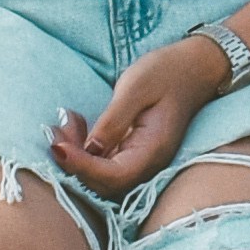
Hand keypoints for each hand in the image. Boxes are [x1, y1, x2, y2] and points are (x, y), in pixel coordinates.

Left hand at [54, 31, 225, 191]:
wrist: (195, 66)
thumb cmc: (167, 72)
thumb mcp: (136, 88)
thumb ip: (112, 121)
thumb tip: (88, 151)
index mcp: (153, 150)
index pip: (112, 176)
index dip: (80, 167)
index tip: (57, 146)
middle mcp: (149, 163)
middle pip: (103, 182)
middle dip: (73, 161)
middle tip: (54, 132)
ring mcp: (142, 160)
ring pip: (101, 175)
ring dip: (75, 155)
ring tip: (62, 124)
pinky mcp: (133, 153)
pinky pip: (105, 162)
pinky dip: (84, 148)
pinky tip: (75, 124)